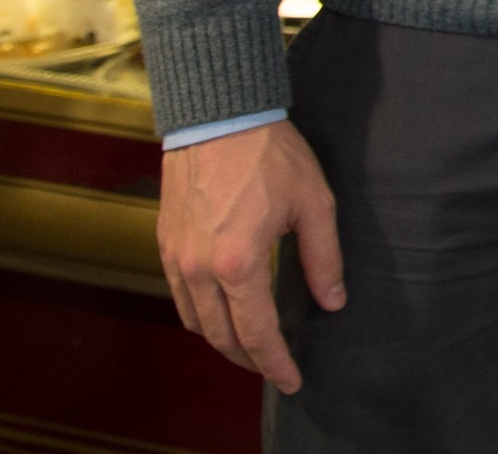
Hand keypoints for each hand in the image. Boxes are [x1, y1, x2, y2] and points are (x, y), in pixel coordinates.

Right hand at [157, 120, 342, 392]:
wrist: (218, 117)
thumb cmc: (271, 155)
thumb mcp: (314, 204)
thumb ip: (324, 259)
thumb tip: (333, 301)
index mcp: (238, 263)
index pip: (258, 333)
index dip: (276, 363)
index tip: (293, 381)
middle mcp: (199, 269)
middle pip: (221, 337)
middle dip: (250, 360)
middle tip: (275, 369)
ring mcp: (176, 258)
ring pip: (196, 322)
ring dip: (222, 341)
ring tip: (252, 346)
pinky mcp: (165, 244)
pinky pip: (180, 298)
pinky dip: (202, 316)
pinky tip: (224, 311)